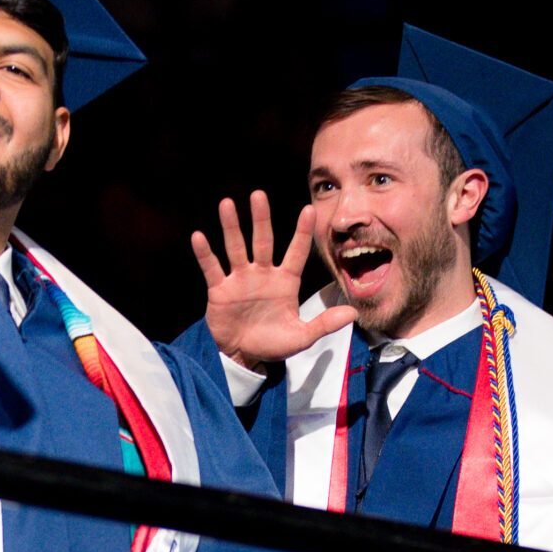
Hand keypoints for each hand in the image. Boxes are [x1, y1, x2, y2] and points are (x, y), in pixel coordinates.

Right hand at [190, 191, 357, 368]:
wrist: (244, 356)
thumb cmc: (274, 343)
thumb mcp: (302, 337)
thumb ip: (325, 324)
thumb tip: (353, 314)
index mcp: (286, 282)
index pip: (296, 252)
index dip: (302, 232)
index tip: (309, 209)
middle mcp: (263, 274)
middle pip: (263, 241)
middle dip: (261, 218)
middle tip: (259, 195)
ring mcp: (240, 279)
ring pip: (236, 247)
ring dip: (231, 227)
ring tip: (227, 204)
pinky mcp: (220, 290)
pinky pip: (212, 268)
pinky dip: (205, 254)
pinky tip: (199, 237)